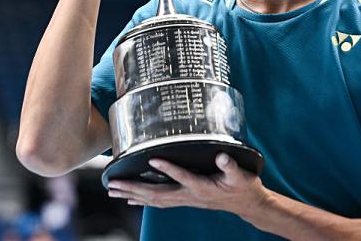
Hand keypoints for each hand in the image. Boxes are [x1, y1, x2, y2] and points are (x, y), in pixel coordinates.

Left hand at [107, 153, 270, 217]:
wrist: (246, 204)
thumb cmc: (243, 187)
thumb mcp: (241, 175)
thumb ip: (230, 165)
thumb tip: (221, 156)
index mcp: (202, 187)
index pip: (183, 177)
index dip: (168, 169)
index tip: (153, 159)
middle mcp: (189, 196)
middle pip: (157, 194)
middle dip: (134, 189)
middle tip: (113, 184)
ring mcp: (185, 199)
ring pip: (154, 199)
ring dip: (132, 195)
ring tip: (113, 191)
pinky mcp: (184, 199)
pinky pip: (159, 201)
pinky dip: (143, 200)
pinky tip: (131, 199)